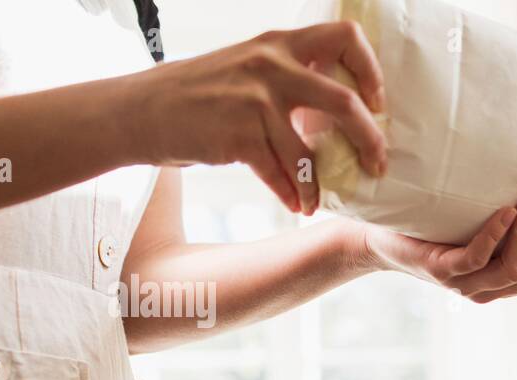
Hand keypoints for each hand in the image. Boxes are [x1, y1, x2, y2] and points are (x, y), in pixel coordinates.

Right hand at [130, 22, 386, 214]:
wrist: (139, 111)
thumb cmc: (199, 94)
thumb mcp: (248, 67)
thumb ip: (290, 77)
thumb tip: (342, 107)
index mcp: (279, 44)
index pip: (345, 36)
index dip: (370, 70)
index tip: (376, 102)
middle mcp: (271, 65)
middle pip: (344, 100)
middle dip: (370, 138)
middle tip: (377, 163)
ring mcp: (254, 99)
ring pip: (308, 151)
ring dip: (320, 184)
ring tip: (319, 201)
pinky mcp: (237, 134)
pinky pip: (280, 173)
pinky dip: (292, 194)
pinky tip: (297, 206)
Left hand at [361, 193, 516, 302]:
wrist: (382, 239)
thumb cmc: (437, 230)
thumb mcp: (481, 229)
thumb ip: (512, 227)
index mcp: (505, 285)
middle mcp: (490, 291)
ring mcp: (466, 285)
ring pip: (514, 271)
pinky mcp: (442, 272)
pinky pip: (477, 258)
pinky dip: (497, 233)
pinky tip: (505, 210)